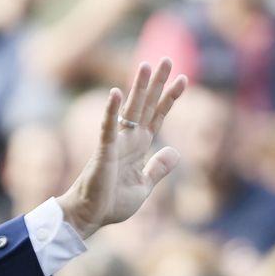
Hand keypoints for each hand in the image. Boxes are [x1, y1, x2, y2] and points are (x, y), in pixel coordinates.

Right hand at [57, 59, 185, 239]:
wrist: (90, 216)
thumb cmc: (112, 202)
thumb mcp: (144, 186)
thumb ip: (158, 168)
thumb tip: (175, 152)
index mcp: (139, 146)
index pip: (158, 116)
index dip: (170, 98)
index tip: (184, 79)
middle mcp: (128, 139)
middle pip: (146, 106)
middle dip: (157, 83)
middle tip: (167, 59)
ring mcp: (115, 143)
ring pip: (129, 110)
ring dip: (137, 88)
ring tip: (146, 65)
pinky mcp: (103, 152)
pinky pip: (107, 128)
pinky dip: (111, 111)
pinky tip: (115, 94)